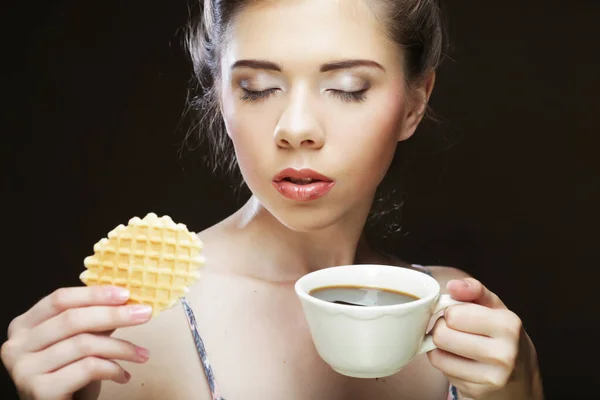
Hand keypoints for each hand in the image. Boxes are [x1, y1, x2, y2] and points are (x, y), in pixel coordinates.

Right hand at [1, 286, 152, 399]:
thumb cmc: (69, 377)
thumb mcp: (80, 343)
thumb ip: (95, 321)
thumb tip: (126, 298)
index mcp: (24, 325)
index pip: (60, 299)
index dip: (94, 294)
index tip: (126, 293)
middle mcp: (16, 345)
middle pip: (73, 320)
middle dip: (114, 315)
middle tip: (144, 314)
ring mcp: (24, 369)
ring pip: (83, 344)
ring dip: (121, 347)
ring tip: (142, 354)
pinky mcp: (39, 390)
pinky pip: (87, 368)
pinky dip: (112, 369)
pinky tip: (123, 375)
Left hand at [427, 278, 525, 398]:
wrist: (521, 381)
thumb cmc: (503, 338)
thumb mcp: (496, 309)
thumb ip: (475, 290)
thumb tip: (453, 286)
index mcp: (508, 325)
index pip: (454, 314)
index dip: (452, 312)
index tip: (461, 316)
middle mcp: (504, 353)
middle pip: (441, 334)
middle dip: (443, 328)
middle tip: (456, 331)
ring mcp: (491, 376)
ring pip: (437, 353)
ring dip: (441, 347)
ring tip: (457, 345)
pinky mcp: (477, 392)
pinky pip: (442, 370)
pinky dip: (446, 363)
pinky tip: (461, 361)